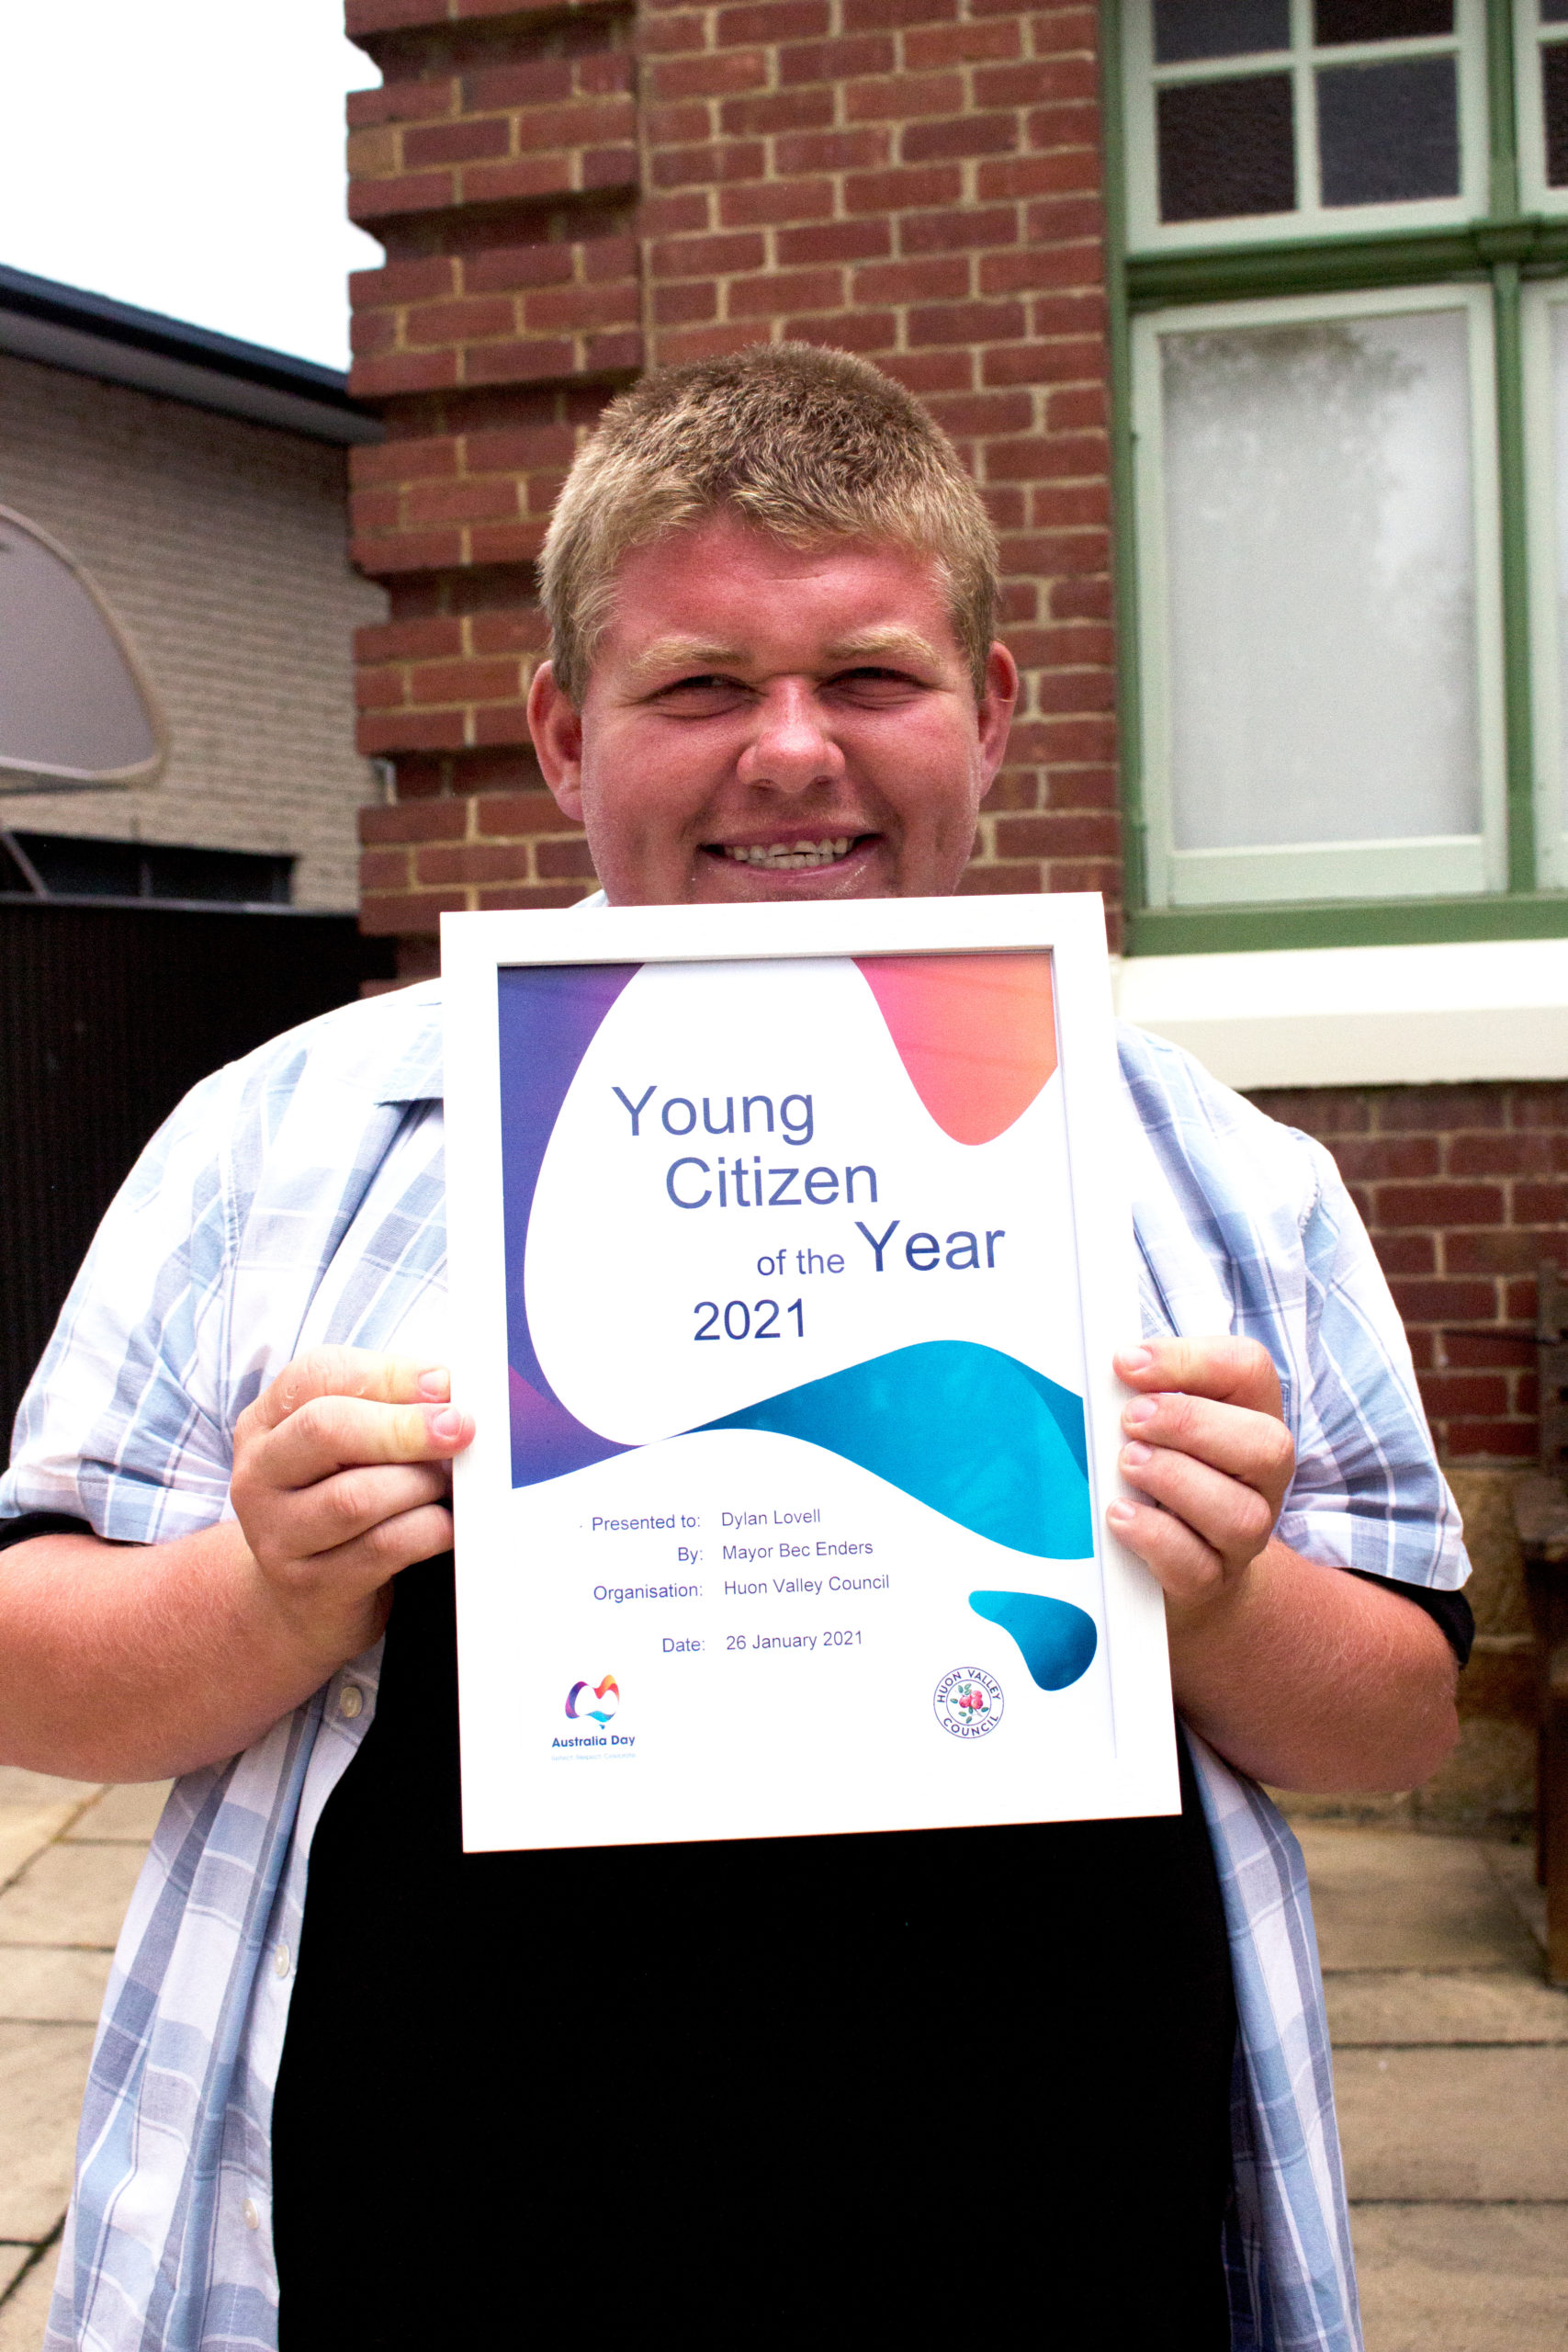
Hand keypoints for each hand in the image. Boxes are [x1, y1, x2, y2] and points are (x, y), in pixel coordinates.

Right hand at [229, 1346, 474, 1668]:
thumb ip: (385, 1408)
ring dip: (420, 1483)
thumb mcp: (345, 1447)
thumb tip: (446, 1389)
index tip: (443, 1383)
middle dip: (405, 1426)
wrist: (300, 1600)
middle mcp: (259, 1475)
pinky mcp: (311, 1585)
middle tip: (460, 1428)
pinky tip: (447, 1523)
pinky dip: (430, 1528)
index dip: (387, 1374)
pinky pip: (384, 1548)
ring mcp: (278, 1535)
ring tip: (446, 1483)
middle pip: (326, 1429)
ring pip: (357, 1496)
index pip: (317, 1375)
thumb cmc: (336, 1502)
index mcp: (266, 1422)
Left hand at [1105, 1336, 1294, 1620]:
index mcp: (1252, 1417)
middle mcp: (1262, 1477)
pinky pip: (1197, 1565)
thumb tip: (1113, 1367)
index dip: (1191, 1361)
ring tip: (1127, 1464)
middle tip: (1131, 1419)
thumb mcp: (1160, 1425)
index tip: (1126, 1363)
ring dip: (1175, 1479)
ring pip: (1240, 1513)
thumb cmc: (1164, 1475)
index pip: (1250, 1370)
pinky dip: (1154, 1536)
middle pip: (1266, 1444)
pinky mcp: (1213, 1580)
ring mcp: (1245, 1535)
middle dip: (1190, 1423)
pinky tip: (1120, 1514)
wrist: (1179, 1565)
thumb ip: (1145, 1392)